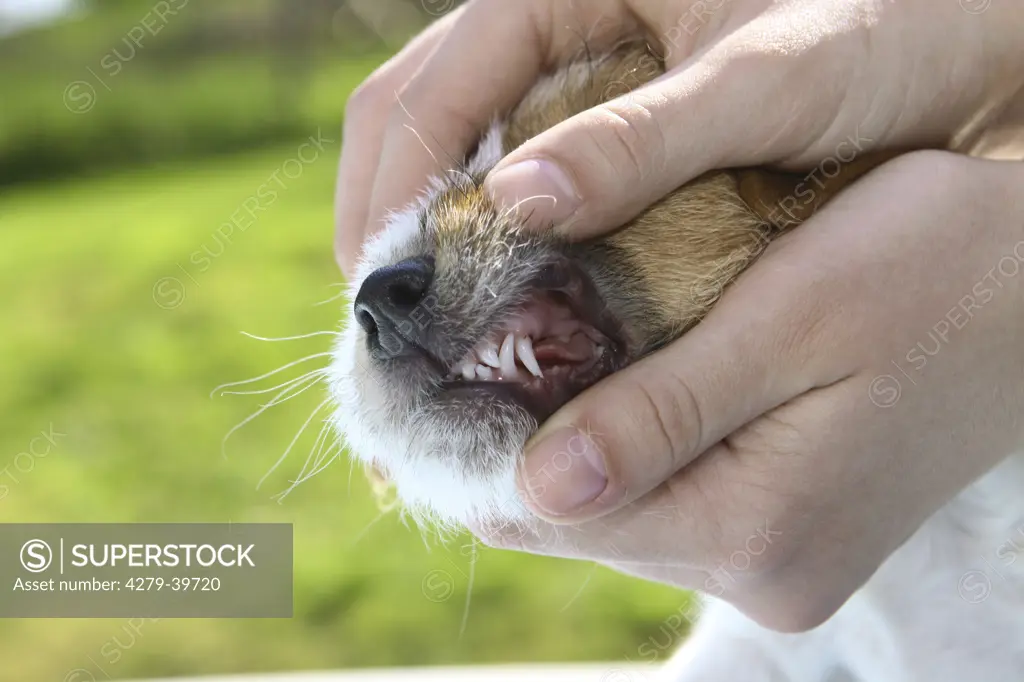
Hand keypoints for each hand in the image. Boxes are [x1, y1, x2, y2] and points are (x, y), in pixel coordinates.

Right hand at [334, 0, 1023, 273]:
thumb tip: (511, 207)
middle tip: (397, 332)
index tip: (390, 302)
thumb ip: (644, 139)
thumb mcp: (767, 81)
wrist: (959, 49)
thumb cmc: (883, 32)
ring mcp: (564, 68)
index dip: (391, 198)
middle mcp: (546, 19)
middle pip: (413, 119)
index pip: (426, 91)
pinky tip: (491, 298)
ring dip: (425, 238)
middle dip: (389, 224)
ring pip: (450, 149)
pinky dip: (480, 237)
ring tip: (431, 330)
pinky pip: (503, 170)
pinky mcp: (593, 115)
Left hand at [475, 151, 1023, 631]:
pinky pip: (659, 492)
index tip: (422, 373)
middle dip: (510, 433)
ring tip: (547, 344)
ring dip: (563, 430)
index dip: (468, 445)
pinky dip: (618, 434)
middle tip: (481, 337)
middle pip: (569, 517)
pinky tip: (614, 370)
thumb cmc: (937, 274)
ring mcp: (775, 560)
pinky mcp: (785, 531)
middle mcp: (762, 574)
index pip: (545, 516)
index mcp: (757, 533)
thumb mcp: (793, 319)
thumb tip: (538, 488)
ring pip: (609, 504)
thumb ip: (662, 413)